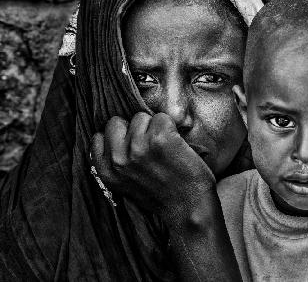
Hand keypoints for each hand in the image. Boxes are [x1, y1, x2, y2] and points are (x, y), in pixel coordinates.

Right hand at [90, 112, 215, 227]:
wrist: (189, 210)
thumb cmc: (162, 197)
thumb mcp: (126, 185)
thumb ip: (115, 164)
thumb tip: (112, 139)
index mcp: (106, 171)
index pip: (99, 137)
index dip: (118, 139)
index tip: (132, 148)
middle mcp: (118, 159)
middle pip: (116, 122)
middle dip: (132, 130)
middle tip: (150, 147)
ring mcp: (138, 148)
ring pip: (141, 117)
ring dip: (154, 128)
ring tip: (165, 148)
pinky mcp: (160, 139)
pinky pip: (162, 117)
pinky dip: (172, 127)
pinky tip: (177, 145)